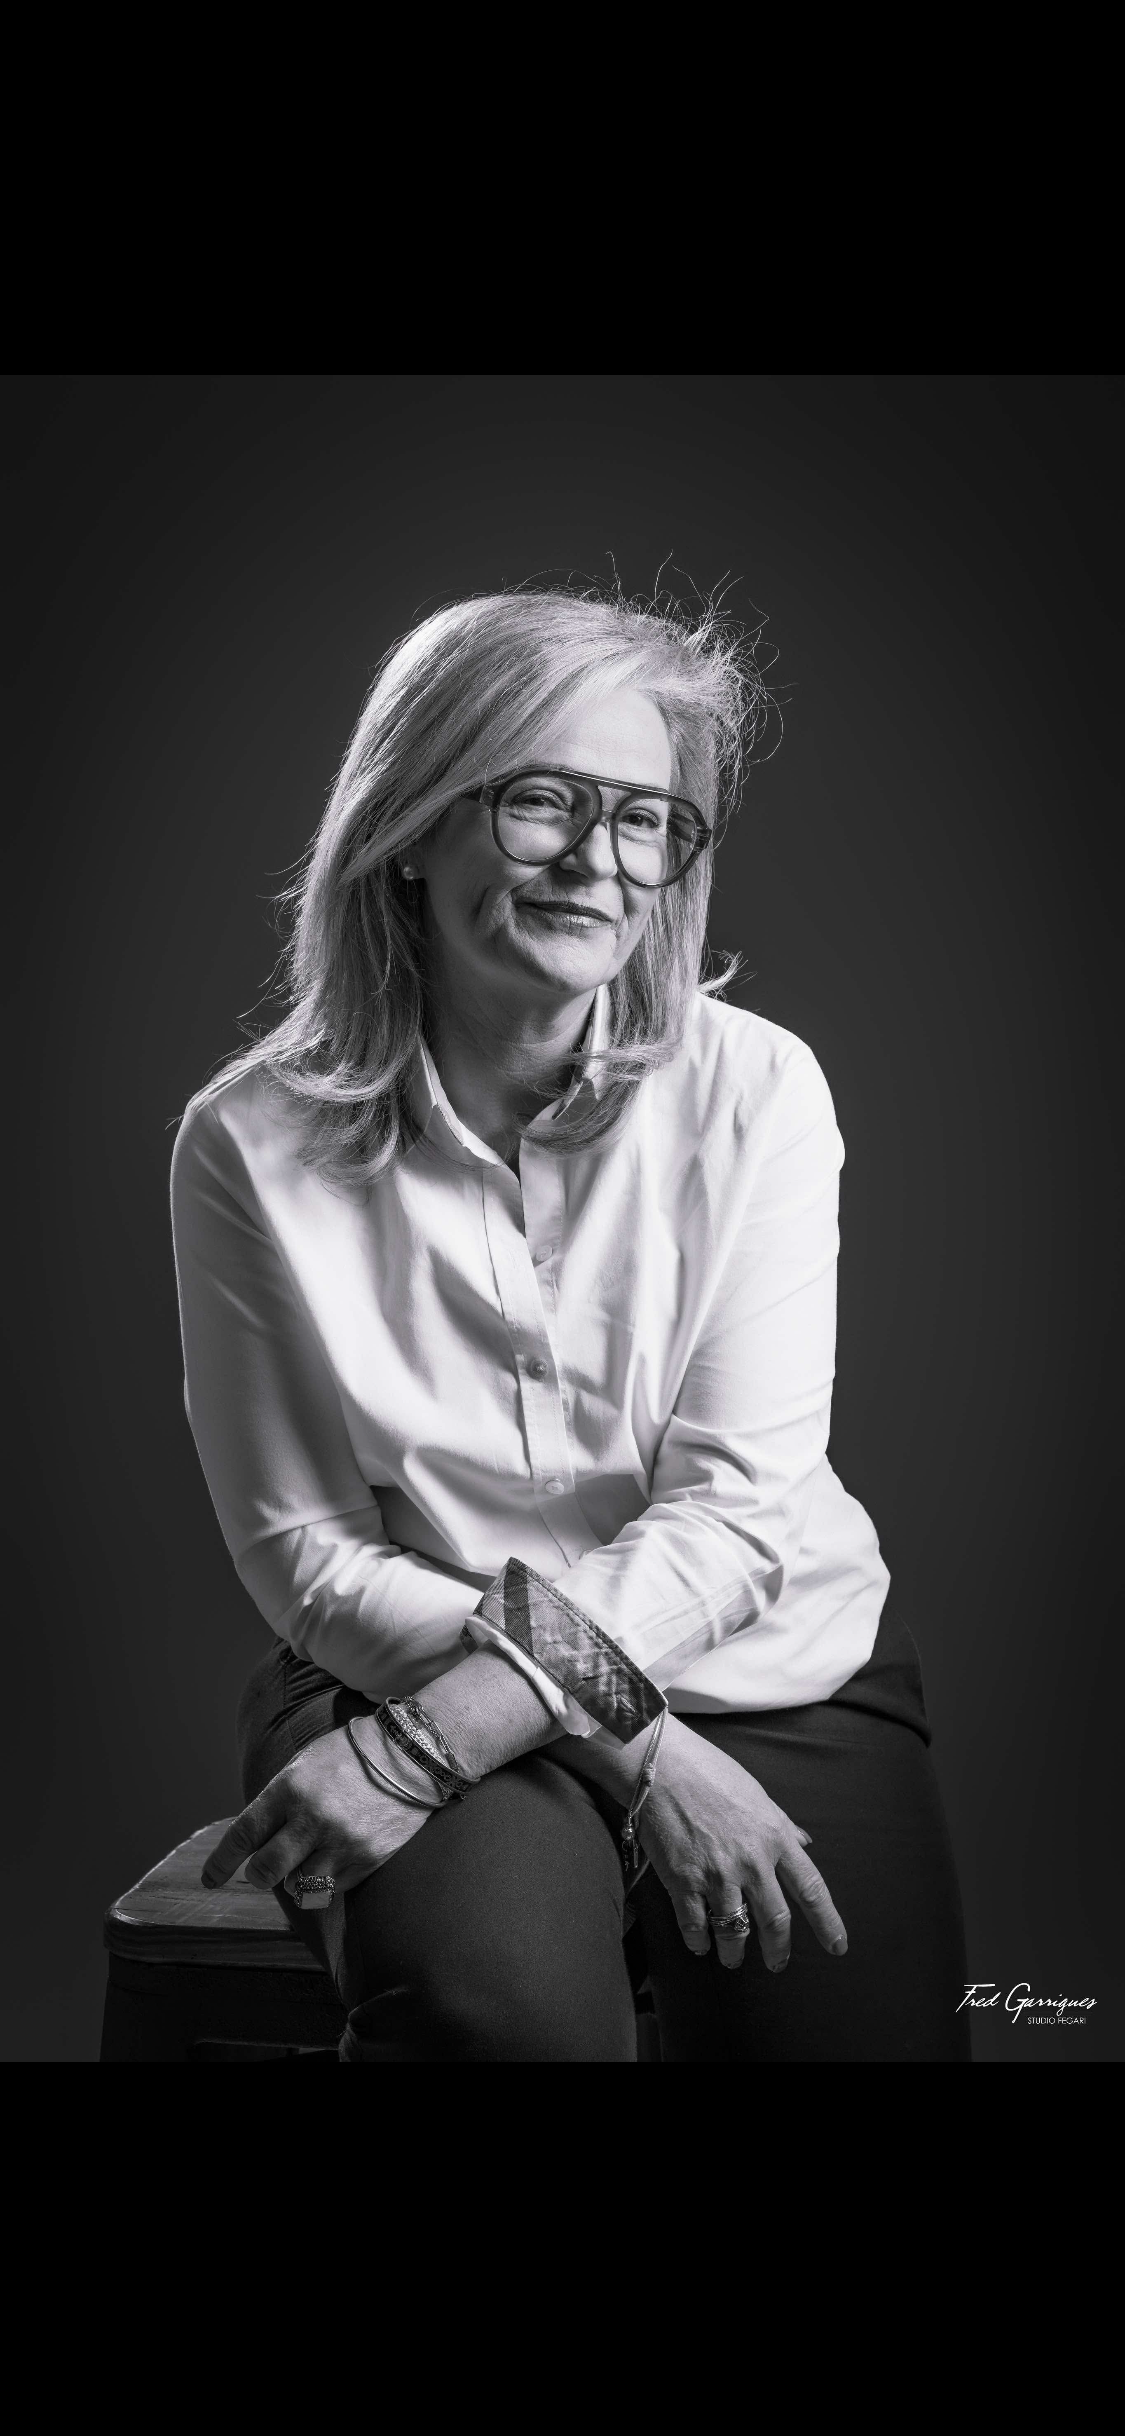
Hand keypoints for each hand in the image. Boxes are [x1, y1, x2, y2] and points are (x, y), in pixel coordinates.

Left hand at [201, 1718, 436, 1897]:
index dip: (221, 1862)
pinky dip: (326, 1882)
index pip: (244, 1834)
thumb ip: (279, 1801)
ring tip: (308, 1858)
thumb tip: (253, 1840)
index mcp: (291, 1788)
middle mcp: (313, 1818)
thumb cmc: (350, 1757)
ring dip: (296, 1879)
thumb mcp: (306, 1766)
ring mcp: (342, 1842)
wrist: (411, 1754)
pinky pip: (331, 1890)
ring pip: (298, 1888)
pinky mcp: (367, 1859)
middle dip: (258, 1875)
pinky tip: (336, 1857)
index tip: (210, 1879)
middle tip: (262, 1871)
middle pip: (265, 1871)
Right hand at [638, 1719, 847, 1972]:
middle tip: (778, 1964)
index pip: (811, 1888)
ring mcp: (717, 1873)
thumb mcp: (757, 1794)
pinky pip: (696, 1927)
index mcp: (774, 1836)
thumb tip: (803, 1842)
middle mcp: (751, 1860)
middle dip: (778, 1951)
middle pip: (775, 1921)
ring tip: (731, 1959)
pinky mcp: (683, 1881)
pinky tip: (700, 1945)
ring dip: (734, 1952)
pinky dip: (700, 1942)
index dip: (827, 1922)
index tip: (837, 1946)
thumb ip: (782, 1825)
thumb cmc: (709, 1772)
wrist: (660, 1765)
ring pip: (735, 1931)